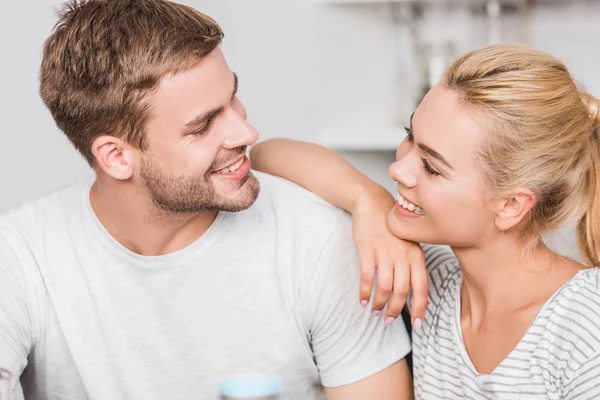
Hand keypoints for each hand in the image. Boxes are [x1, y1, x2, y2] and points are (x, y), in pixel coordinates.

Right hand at [351, 190, 427, 326]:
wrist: (373, 204)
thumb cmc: (391, 227)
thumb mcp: (409, 244)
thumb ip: (414, 266)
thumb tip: (418, 294)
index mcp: (416, 255)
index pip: (422, 288)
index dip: (420, 308)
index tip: (418, 325)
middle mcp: (403, 256)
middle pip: (402, 292)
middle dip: (396, 311)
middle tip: (388, 321)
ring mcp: (385, 253)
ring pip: (385, 288)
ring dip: (379, 304)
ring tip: (374, 312)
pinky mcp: (367, 251)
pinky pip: (367, 278)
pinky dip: (365, 292)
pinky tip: (362, 300)